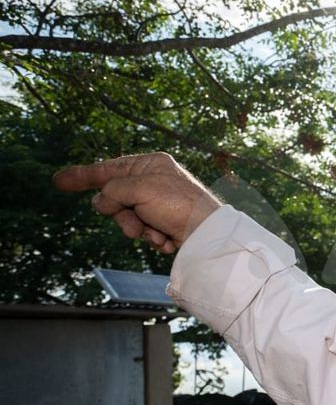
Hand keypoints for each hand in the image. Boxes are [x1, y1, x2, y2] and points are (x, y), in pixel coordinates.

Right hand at [52, 152, 220, 253]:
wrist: (208, 234)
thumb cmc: (178, 205)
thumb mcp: (138, 190)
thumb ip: (112, 191)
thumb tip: (100, 203)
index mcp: (150, 164)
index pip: (108, 168)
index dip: (82, 176)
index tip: (58, 181)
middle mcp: (155, 180)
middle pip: (116, 199)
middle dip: (123, 217)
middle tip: (136, 225)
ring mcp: (160, 202)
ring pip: (128, 218)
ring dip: (139, 230)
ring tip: (157, 235)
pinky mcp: (166, 222)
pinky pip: (144, 230)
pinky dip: (152, 238)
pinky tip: (167, 240)